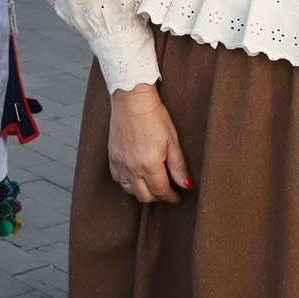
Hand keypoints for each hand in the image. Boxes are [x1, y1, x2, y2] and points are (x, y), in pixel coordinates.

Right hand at [107, 83, 192, 203]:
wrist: (132, 100)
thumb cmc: (154, 116)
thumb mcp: (172, 140)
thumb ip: (178, 166)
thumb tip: (186, 184)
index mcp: (149, 165)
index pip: (161, 191)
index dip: (171, 197)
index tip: (177, 197)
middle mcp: (132, 169)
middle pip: (145, 196)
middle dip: (158, 197)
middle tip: (167, 191)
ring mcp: (120, 164)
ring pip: (130, 191)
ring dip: (142, 191)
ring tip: (152, 184)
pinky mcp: (111, 158)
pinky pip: (118, 180)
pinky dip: (128, 183)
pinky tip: (136, 176)